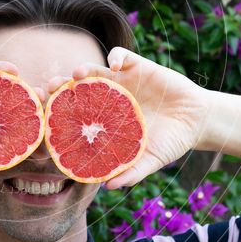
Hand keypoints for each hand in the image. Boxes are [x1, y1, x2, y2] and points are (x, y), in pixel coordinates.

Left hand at [47, 47, 210, 188]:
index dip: (57, 115)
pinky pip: (121, 56)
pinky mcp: (138, 66)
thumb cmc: (170, 143)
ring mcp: (121, 81)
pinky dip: (116, 57)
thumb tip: (108, 185)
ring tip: (78, 74)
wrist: (197, 122)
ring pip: (94, 70)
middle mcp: (107, 99)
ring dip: (84, 70)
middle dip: (61, 88)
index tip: (44, 119)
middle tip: (50, 90)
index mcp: (105, 121)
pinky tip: (115, 65)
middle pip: (76, 90)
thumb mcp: (150, 160)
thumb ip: (131, 172)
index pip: (74, 115)